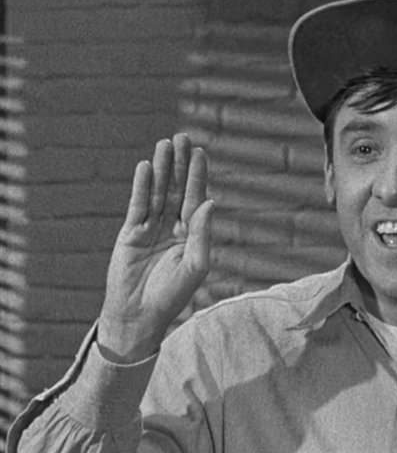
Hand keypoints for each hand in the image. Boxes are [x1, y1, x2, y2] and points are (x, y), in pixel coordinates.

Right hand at [98, 134, 215, 362]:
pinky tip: (146, 168)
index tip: (200, 152)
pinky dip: (142, 187)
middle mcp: (172, 229)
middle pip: (177, 190)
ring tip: (164, 144)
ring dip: (161, 169)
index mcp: (191, 236)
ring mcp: (150, 230)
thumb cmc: (172, 295)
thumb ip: (202, 234)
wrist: (139, 315)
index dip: (198, 176)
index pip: (196, 199)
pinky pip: (138, 205)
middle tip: (182, 137)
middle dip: (179, 165)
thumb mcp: (195, 265)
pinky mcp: (130, 234)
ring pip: (157, 193)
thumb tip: (210, 202)